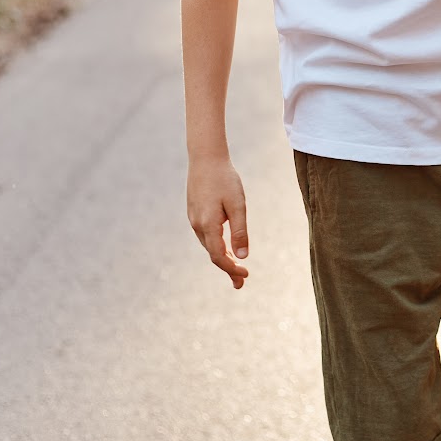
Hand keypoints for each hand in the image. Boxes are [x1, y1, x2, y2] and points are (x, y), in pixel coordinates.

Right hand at [187, 156, 249, 287]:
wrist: (205, 158)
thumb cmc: (225, 179)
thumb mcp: (237, 205)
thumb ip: (239, 231)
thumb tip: (242, 256)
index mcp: (208, 225)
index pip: (219, 256)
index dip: (231, 268)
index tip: (246, 276)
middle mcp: (198, 225)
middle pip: (213, 254)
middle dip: (228, 268)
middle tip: (241, 282)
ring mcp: (194, 219)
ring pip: (209, 245)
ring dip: (222, 258)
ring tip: (236, 268)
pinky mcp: (195, 213)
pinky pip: (206, 236)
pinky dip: (216, 245)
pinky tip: (225, 247)